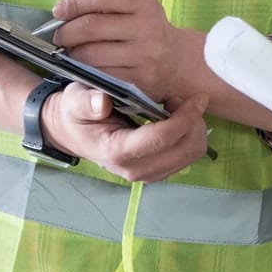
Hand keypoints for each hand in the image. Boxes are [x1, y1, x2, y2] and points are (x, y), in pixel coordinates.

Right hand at [41, 84, 211, 183]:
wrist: (74, 134)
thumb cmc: (76, 114)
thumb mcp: (74, 100)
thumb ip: (86, 101)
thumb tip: (102, 102)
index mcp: (117, 151)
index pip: (161, 138)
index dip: (185, 117)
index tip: (197, 97)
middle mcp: (135, 169)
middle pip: (186, 150)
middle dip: (194, 121)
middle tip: (179, 98)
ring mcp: (148, 174)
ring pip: (192, 154)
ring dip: (194, 127)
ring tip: (175, 107)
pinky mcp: (157, 171)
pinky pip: (188, 155)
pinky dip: (189, 135)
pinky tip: (174, 118)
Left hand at [49, 0, 210, 108]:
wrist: (177, 62)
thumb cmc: (145, 29)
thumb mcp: (131, 5)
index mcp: (143, 3)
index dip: (74, 2)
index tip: (58, 11)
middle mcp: (147, 27)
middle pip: (91, 26)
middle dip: (65, 31)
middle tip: (59, 36)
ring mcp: (143, 56)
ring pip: (90, 54)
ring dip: (71, 54)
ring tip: (71, 52)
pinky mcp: (137, 81)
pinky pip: (98, 76)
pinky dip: (83, 71)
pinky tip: (83, 67)